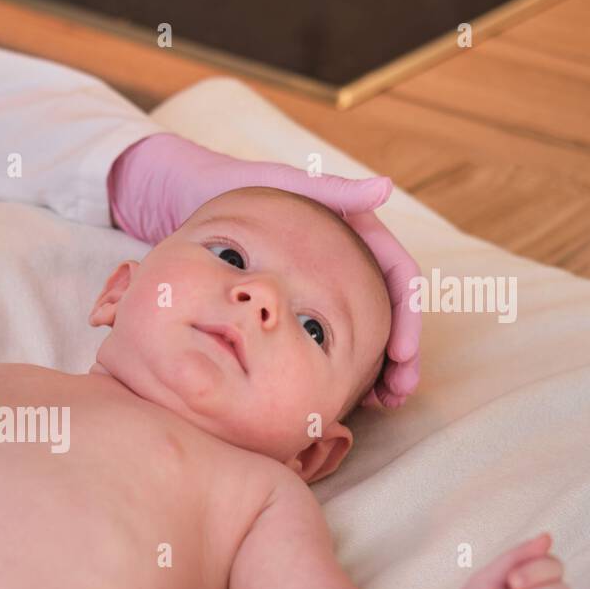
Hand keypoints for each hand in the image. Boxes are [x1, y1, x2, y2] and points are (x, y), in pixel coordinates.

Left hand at [107, 132, 420, 406]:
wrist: (181, 197)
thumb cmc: (233, 184)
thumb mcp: (283, 185)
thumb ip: (332, 190)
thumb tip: (386, 188)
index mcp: (353, 232)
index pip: (397, 276)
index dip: (408, 315)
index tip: (405, 352)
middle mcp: (344, 260)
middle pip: (388, 312)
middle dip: (400, 355)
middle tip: (399, 393)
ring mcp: (318, 284)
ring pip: (361, 330)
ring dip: (377, 367)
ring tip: (381, 403)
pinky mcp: (290, 304)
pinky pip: (321, 338)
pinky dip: (338, 364)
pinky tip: (339, 393)